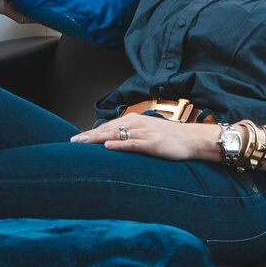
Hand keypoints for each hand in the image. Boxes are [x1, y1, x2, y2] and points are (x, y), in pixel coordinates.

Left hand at [70, 115, 212, 161]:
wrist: (192, 138)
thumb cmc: (170, 137)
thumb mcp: (148, 132)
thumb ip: (132, 134)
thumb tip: (114, 141)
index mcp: (135, 120)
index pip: (108, 126)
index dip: (91, 132)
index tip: (76, 139)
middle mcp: (137, 124)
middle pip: (108, 129)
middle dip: (89, 136)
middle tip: (73, 142)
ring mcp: (145, 133)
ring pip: (116, 134)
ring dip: (98, 139)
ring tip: (82, 144)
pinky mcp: (152, 143)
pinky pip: (133, 143)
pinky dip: (120, 144)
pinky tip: (108, 146)